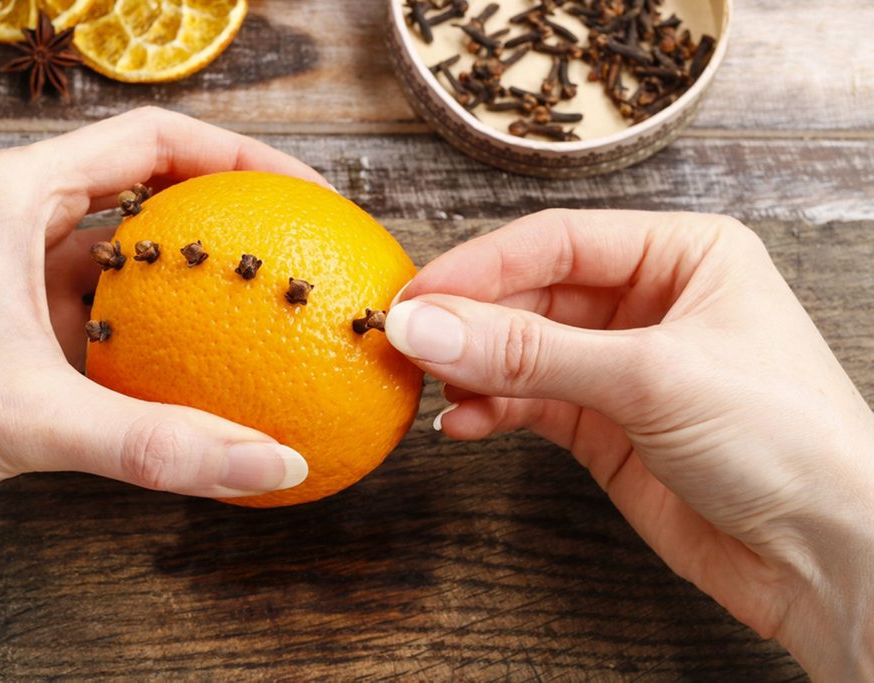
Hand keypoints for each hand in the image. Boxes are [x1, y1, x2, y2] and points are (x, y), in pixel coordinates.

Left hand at [0, 107, 321, 524]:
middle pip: (153, 188)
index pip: (154, 140)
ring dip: (194, 279)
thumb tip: (269, 461)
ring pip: (134, 259)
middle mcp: (22, 221)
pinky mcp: (23, 328)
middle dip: (229, 212)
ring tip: (264, 304)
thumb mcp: (32, 415)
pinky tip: (204, 369)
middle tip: (298, 247)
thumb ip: (156, 442)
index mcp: (18, 194)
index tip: (304, 192)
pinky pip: (114, 315)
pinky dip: (161, 335)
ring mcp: (22, 275)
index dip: (241, 155)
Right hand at [385, 210, 873, 679]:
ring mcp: (624, 366)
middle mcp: (650, 302)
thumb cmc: (787, 437)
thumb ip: (530, 352)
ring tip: (432, 387)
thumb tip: (427, 326)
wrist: (828, 555)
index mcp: (682, 254)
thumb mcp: (651, 376)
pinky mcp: (605, 426)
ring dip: (474, 368)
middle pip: (532, 294)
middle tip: (407, 341)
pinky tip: (463, 423)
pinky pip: (530, 403)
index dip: (480, 267)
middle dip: (470, 321)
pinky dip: (491, 411)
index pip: (557, 241)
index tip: (417, 296)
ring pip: (523, 351)